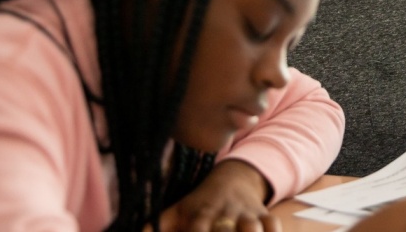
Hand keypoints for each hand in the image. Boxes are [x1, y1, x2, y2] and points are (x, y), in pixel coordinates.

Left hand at [145, 160, 274, 231]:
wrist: (233, 179)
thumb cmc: (200, 203)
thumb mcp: (176, 211)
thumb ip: (155, 225)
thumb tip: (132, 231)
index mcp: (202, 212)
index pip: (199, 227)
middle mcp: (225, 213)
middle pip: (228, 230)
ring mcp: (246, 214)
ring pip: (253, 227)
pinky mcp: (264, 216)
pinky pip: (273, 225)